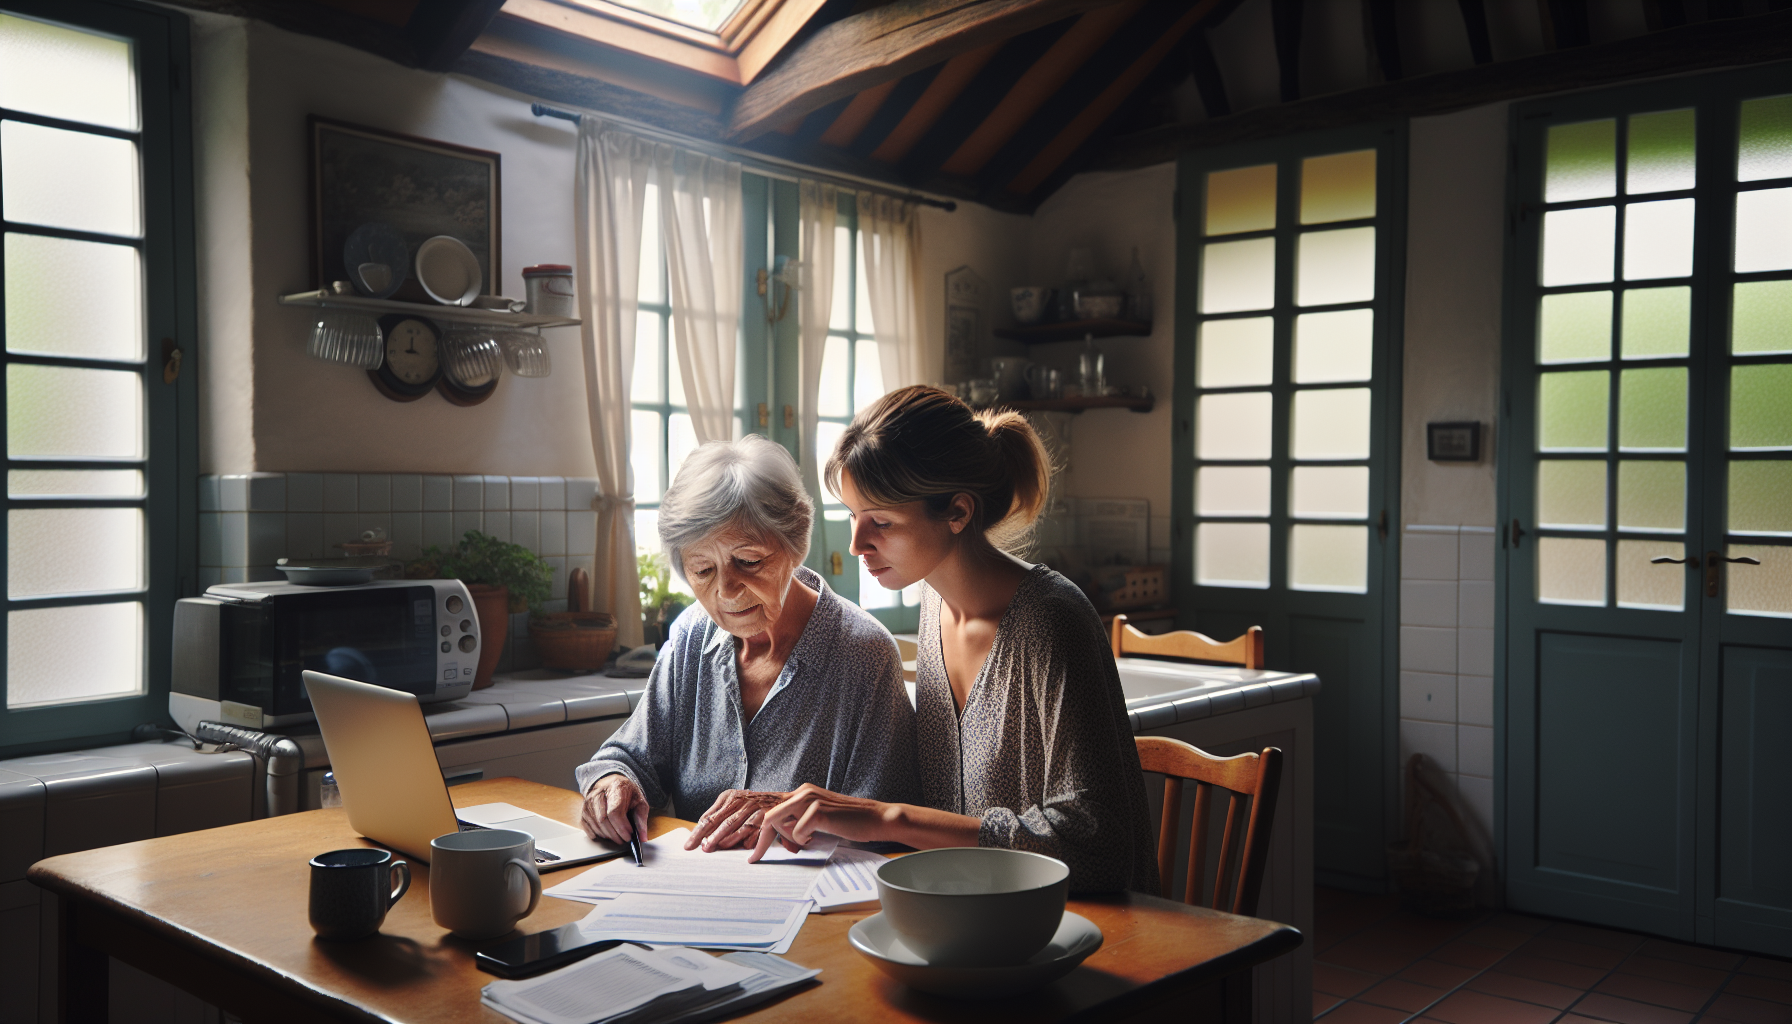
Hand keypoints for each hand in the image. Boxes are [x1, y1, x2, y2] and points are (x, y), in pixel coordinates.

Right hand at [581, 773, 647, 845]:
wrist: (612, 784)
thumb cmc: (626, 793)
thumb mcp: (639, 801)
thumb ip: (641, 819)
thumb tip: (642, 837)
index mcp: (616, 787)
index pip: (614, 811)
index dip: (621, 826)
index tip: (629, 835)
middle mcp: (598, 793)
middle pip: (603, 820)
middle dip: (615, 834)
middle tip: (624, 839)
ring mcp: (588, 802)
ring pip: (595, 825)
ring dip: (607, 835)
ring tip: (618, 837)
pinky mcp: (583, 810)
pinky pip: (587, 827)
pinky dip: (597, 834)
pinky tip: (606, 835)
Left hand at [685, 790, 797, 852]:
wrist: (782, 800)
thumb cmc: (753, 805)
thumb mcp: (732, 804)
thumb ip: (716, 814)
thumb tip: (698, 829)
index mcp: (729, 797)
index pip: (709, 817)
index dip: (699, 832)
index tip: (689, 845)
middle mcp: (741, 802)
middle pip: (722, 822)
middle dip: (710, 837)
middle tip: (703, 849)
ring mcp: (755, 809)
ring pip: (739, 826)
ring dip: (728, 839)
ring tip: (719, 848)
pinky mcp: (768, 817)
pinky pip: (757, 832)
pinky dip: (751, 842)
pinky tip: (746, 852)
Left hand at [749, 783, 895, 862]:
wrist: (876, 818)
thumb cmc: (850, 821)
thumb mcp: (820, 817)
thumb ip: (799, 820)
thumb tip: (777, 836)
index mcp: (802, 792)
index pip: (772, 809)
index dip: (758, 830)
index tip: (752, 851)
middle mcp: (803, 791)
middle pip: (768, 815)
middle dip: (759, 839)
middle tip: (755, 857)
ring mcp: (810, 799)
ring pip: (778, 823)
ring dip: (789, 839)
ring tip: (808, 840)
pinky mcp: (817, 811)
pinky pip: (797, 833)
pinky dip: (804, 840)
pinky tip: (818, 838)